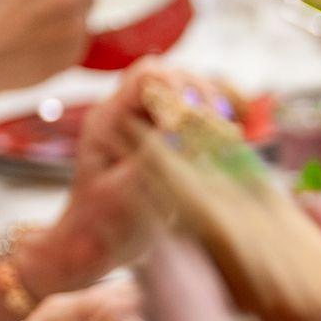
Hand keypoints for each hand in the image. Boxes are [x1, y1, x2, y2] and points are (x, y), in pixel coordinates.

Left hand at [22, 62, 225, 297]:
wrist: (91, 245)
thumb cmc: (103, 224)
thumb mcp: (128, 190)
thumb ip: (155, 154)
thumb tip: (185, 123)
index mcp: (110, 119)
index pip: (150, 75)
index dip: (181, 89)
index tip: (197, 124)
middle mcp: (126, 115)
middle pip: (172, 75)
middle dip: (203, 94)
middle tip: (225, 125)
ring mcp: (142, 127)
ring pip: (183, 92)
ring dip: (211, 107)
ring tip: (229, 133)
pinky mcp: (158, 142)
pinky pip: (188, 117)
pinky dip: (212, 123)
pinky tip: (227, 142)